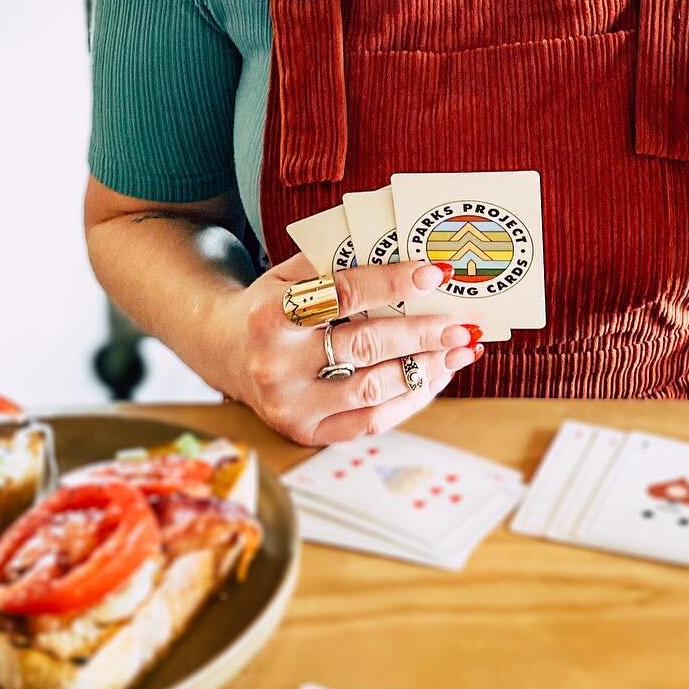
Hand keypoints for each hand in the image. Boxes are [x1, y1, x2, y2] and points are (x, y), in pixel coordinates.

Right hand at [215, 253, 483, 445]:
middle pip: (365, 345)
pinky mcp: (307, 432)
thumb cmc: (273, 304)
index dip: (394, 283)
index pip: (344, 295)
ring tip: (460, 349)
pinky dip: (411, 399)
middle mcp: (276, 365)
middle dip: (423, 333)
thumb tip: (411, 256)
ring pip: (374, 389)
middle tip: (462, 322)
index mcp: (271, 316)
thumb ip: (339, 263)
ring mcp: (291, 405)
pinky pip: (371, 421)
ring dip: (426, 368)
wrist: (226, 350)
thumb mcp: (291, 274)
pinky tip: (437, 377)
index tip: (436, 274)